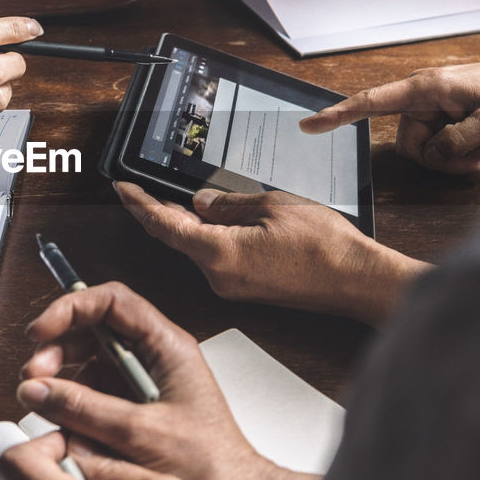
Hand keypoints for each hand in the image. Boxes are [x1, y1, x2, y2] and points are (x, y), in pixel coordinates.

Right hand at [14, 281, 320, 479]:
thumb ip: (84, 408)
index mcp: (167, 347)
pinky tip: (61, 425)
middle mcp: (155, 359)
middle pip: (94, 331)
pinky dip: (73, 407)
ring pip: (90, 365)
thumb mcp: (138, 432)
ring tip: (40, 402)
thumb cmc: (210, 466)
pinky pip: (95, 396)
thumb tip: (38, 390)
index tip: (40, 332)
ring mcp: (144, 385)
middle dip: (58, 349)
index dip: (70, 309)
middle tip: (33, 377)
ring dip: (61, 380)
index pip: (112, 302)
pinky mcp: (135, 411)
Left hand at [114, 182, 424, 325]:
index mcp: (220, 254)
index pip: (165, 226)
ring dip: (188, 225)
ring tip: (181, 199)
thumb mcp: (272, 206)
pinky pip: (217, 259)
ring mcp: (233, 287)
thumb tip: (201, 204)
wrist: (356, 280)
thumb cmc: (324, 247)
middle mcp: (220, 277)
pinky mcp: (247, 290)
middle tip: (143, 189)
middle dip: (160, 213)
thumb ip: (229, 204)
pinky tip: (214, 221)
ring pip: (198, 249)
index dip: (140, 205)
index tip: (122, 189)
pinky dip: (209, 238)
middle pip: (178, 239)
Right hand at [300, 57, 479, 177]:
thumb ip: (456, 142)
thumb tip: (431, 156)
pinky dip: (461, 153)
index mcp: (425, 87)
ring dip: (456, 159)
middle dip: (442, 161)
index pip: (371, 102)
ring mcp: (433, 107)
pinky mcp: (444, 117)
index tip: (309, 125)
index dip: (338, 115)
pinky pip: (439, 146)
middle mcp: (422, 96)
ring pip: (427, 150)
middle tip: (477, 165)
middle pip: (410, 144)